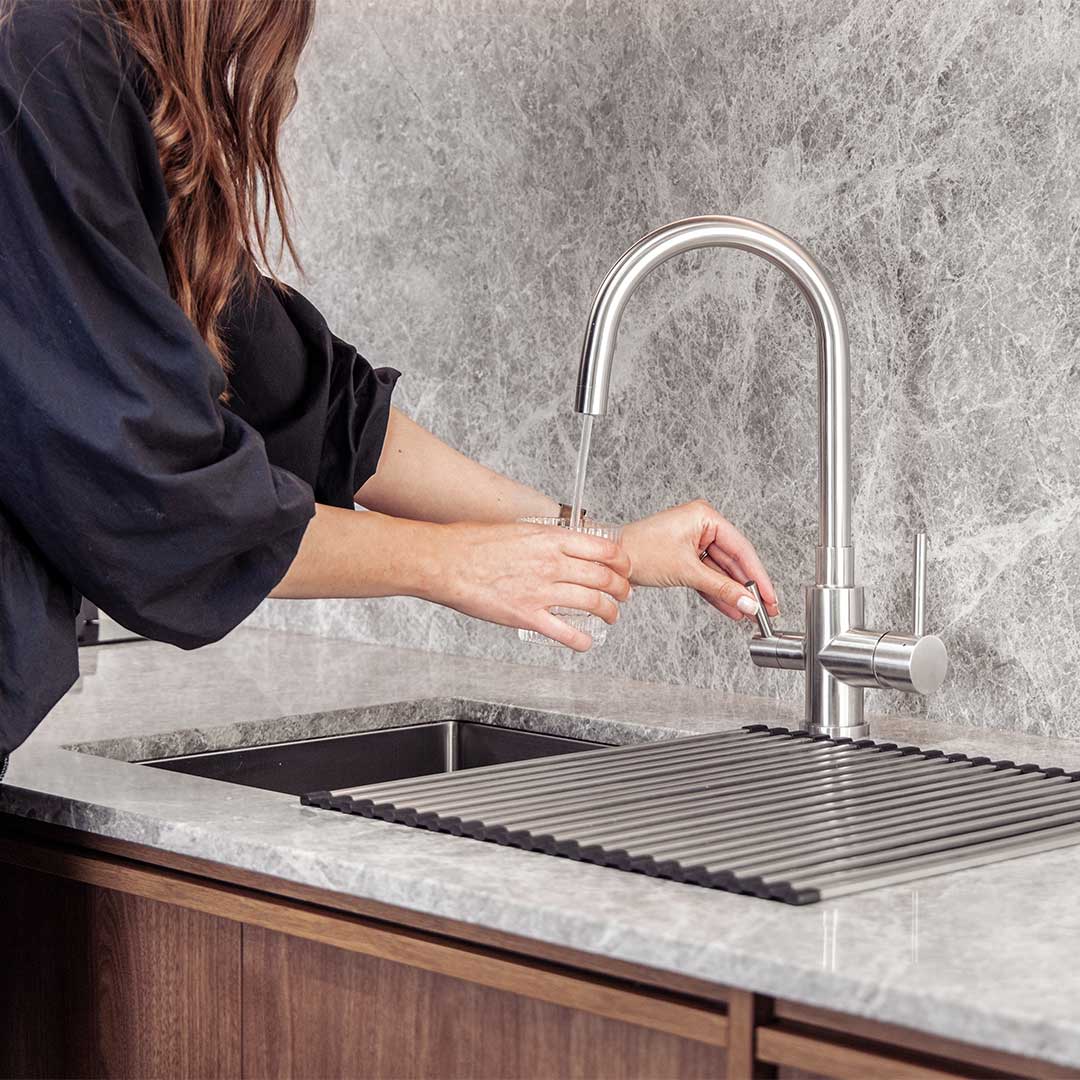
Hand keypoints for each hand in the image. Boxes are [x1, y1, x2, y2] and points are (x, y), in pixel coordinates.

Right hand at [422, 521, 631, 650]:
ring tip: (612, 616)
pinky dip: (581, 641)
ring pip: (592, 603)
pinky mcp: (527, 615)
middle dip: (621, 589)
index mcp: (550, 539)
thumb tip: (561, 544)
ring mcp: (540, 590)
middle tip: (624, 594)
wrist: (446, 561)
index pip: (603, 548)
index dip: (621, 561)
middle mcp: (551, 563)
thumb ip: (545, 538)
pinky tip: (585, 642)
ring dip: (609, 612)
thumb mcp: (519, 529)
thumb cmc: (473, 543)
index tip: (624, 567)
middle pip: (603, 578)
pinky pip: (565, 632)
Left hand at [620, 500, 779, 621]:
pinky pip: (708, 577)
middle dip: (747, 588)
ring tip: (749, 614)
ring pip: (721, 572)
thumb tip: (747, 601)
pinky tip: (732, 609)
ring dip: (734, 594)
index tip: (769, 596)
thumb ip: (721, 588)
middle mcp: (701, 526)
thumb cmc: (639, 552)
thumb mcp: (686, 571)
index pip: (741, 548)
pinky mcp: (685, 558)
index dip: (758, 575)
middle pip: (734, 561)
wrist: (611, 563)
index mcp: (704, 516)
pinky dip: (718, 593)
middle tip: (764, 610)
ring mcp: (693, 542)